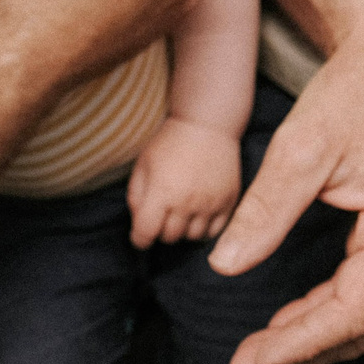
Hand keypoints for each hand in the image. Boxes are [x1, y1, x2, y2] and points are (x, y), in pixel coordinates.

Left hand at [127, 116, 241, 247]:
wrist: (206, 125)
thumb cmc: (170, 144)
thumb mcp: (143, 165)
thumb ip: (136, 197)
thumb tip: (139, 225)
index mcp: (161, 193)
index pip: (146, 233)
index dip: (139, 239)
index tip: (140, 235)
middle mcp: (187, 202)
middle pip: (169, 237)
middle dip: (161, 230)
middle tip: (161, 216)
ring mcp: (210, 204)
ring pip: (192, 237)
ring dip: (183, 230)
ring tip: (180, 214)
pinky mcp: (228, 202)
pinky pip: (215, 231)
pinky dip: (204, 229)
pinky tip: (198, 216)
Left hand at [206, 0, 363, 363]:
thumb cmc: (352, 94)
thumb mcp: (301, 149)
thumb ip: (264, 212)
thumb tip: (224, 266)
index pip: (349, 314)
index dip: (296, 344)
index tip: (249, 359)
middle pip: (359, 326)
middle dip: (301, 351)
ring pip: (362, 316)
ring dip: (312, 338)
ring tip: (259, 350)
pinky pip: (363, 292)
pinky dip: (324, 313)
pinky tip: (287, 319)